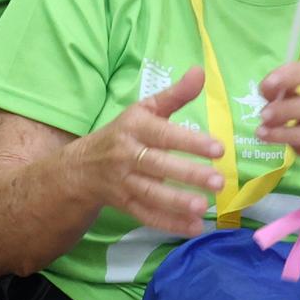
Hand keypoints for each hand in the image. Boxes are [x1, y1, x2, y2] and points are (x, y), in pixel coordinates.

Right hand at [80, 68, 223, 238]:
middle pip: (158, 166)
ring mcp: (123, 182)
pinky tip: (193, 227)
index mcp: (134, 128)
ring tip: (204, 207)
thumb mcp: (145, 110)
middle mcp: (126, 155)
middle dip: (188, 175)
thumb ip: (175, 95)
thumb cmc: (123, 133)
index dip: (190, 142)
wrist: (81, 167)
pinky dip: (169, 223)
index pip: (163, 135)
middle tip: (219, 182)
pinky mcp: (124, 204)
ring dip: (177, 203)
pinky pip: (146, 215)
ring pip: (151, 194)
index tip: (218, 149)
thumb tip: (201, 71)